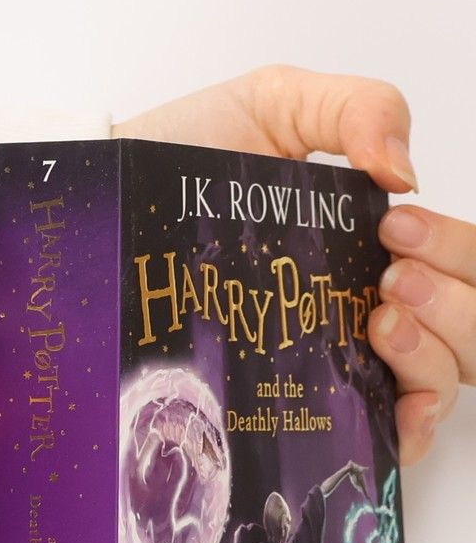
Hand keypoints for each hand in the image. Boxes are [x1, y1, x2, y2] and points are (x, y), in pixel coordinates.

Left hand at [118, 66, 469, 462]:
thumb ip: (358, 108)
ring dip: (436, 357)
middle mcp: (371, 302)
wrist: (103, 198)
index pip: (468, 266)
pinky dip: (407, 428)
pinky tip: (386, 411)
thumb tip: (406, 174)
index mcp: (383, 239)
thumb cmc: (186, 152)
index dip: (460, 253)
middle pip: (473, 334)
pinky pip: (382, 441)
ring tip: (378, 321)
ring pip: (446, 386)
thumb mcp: (277, 102)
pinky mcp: (291, 399)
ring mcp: (335, 356)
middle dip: (460, 307)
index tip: (397, 225)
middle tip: (389, 277)